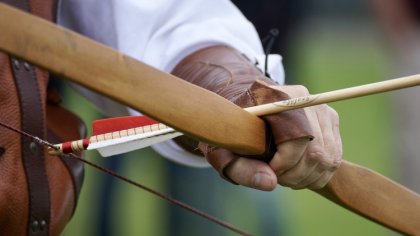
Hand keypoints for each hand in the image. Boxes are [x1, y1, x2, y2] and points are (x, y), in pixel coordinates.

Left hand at [171, 45, 341, 190]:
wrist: (245, 112)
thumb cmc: (232, 133)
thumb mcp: (224, 152)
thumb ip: (242, 169)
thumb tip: (270, 183)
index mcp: (275, 97)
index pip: (296, 139)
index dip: (284, 164)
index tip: (268, 170)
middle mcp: (303, 98)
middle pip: (316, 152)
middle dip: (295, 175)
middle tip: (275, 176)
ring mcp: (320, 108)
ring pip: (328, 158)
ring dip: (306, 177)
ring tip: (283, 174)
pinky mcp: (330, 119)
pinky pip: (334, 158)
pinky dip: (317, 174)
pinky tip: (296, 171)